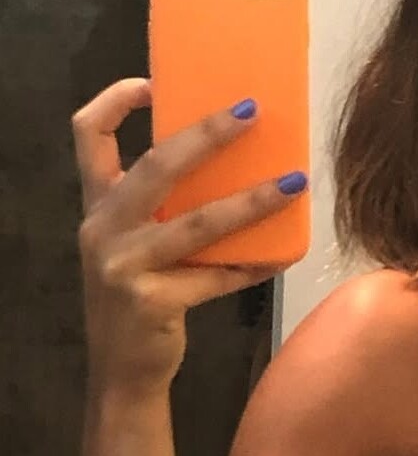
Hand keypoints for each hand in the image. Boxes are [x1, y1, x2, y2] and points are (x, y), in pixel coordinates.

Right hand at [72, 78, 307, 394]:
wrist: (122, 373)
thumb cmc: (139, 297)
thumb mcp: (136, 246)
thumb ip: (163, 209)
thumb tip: (236, 163)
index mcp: (98, 206)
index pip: (86, 135)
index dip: (116, 101)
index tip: (155, 82)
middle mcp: (103, 229)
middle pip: (155, 166)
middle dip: (206, 134)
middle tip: (252, 112)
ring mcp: (123, 266)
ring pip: (197, 223)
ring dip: (250, 201)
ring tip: (292, 183)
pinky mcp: (152, 301)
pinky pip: (216, 276)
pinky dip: (253, 264)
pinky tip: (284, 253)